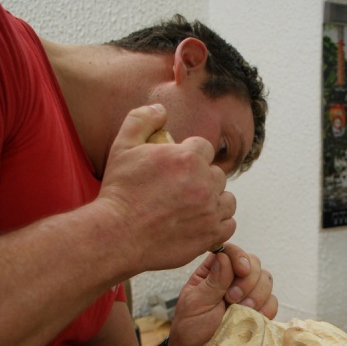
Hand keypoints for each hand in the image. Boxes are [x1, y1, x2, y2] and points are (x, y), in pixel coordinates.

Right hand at [97, 104, 236, 272]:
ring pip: (227, 200)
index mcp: (187, 158)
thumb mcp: (122, 146)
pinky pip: (229, 225)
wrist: (117, 235)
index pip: (205, 148)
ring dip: (214, 201)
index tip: (178, 169)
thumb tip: (161, 110)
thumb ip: (142, 120)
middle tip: (182, 190)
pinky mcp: (210, 235)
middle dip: (202, 179)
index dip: (192, 156)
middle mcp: (203, 183)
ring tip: (195, 207)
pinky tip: (202, 223)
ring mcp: (209, 211)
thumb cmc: (119, 192)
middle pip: (217, 174)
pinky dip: (219, 224)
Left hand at [167, 244, 277, 345]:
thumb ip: (212, 281)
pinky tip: (251, 318)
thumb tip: (224, 257)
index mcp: (214, 270)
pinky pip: (272, 302)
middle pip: (254, 263)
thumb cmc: (191, 327)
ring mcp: (248, 294)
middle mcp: (233, 279)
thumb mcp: (195, 303)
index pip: (231, 251)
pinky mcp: (259, 311)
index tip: (240, 270)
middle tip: (232, 299)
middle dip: (248, 281)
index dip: (239, 257)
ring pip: (266, 280)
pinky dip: (266, 308)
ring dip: (257, 295)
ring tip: (241, 310)